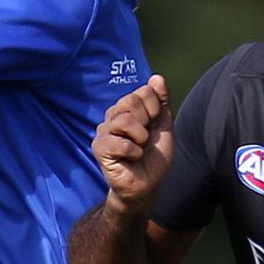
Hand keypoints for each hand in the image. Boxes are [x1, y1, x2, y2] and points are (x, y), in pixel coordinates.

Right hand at [93, 75, 173, 212]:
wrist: (147, 186)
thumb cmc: (153, 158)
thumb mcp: (164, 127)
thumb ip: (161, 102)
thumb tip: (157, 77)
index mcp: (128, 108)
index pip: (143, 92)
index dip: (155, 109)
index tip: (154, 125)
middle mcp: (114, 115)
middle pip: (131, 101)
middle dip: (147, 122)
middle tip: (145, 139)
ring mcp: (104, 130)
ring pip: (124, 119)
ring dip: (141, 138)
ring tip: (139, 149)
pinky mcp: (99, 147)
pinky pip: (120, 142)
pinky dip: (133, 152)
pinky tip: (132, 158)